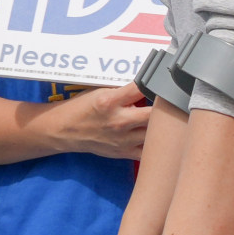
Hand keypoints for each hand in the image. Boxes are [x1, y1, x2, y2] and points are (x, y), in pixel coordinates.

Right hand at [34, 82, 154, 160]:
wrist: (64, 131)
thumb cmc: (82, 109)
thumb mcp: (100, 92)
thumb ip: (123, 91)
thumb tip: (148, 85)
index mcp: (110, 101)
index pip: (141, 88)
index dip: (154, 82)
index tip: (160, 82)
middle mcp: (118, 121)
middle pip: (155, 113)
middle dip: (164, 105)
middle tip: (169, 101)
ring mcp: (123, 139)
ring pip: (155, 132)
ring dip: (162, 124)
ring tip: (165, 117)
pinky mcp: (124, 152)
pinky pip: (149, 150)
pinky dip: (155, 143)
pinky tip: (157, 135)